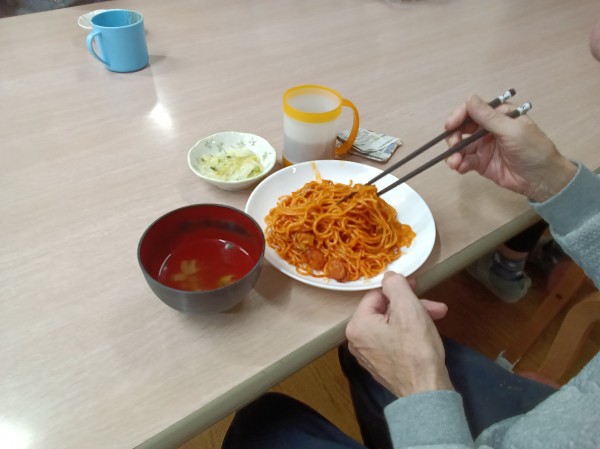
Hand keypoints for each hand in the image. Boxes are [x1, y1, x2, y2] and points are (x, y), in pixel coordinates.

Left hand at [345, 272, 452, 397]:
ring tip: (438, 317)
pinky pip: (393, 341)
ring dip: (415, 318)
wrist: (426, 392)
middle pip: (385, 311)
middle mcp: (357, 340)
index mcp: (357, 325)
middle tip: (435, 307)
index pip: (377, 295)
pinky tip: (427, 334)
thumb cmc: (416, 349)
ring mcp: (369, 355)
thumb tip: (388, 276)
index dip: (399, 289)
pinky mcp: (382, 366)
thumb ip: (396, 286)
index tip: (417, 286)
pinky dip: (410, 334)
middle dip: (412, 306)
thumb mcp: (408, 308)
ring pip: (392, 325)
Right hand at [444, 95, 576, 201]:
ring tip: (454, 163)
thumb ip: (489, 117)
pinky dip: (458, 163)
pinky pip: (464, 160)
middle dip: (454, 136)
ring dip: (453, 152)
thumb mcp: (512, 130)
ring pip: (460, 145)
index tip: (450, 125)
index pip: (473, 109)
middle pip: (462, 127)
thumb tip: (469, 98)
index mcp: (499, 115)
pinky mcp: (480, 163)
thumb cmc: (533, 149)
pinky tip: (460, 168)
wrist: (542, 179)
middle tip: (454, 146)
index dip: (458, 115)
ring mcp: (483, 146)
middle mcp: (488, 128)